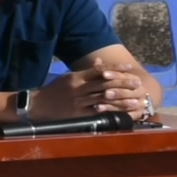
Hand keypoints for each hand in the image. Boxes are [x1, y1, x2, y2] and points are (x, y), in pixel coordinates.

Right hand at [31, 59, 145, 120]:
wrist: (38, 104)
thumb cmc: (55, 90)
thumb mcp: (69, 77)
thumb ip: (86, 71)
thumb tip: (100, 62)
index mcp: (77, 77)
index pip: (99, 70)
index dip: (116, 68)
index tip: (129, 68)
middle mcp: (79, 87)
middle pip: (105, 83)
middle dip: (123, 83)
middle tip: (137, 83)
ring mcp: (79, 101)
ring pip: (104, 98)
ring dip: (121, 99)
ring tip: (135, 100)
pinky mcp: (78, 113)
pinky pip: (96, 112)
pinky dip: (110, 111)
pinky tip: (121, 112)